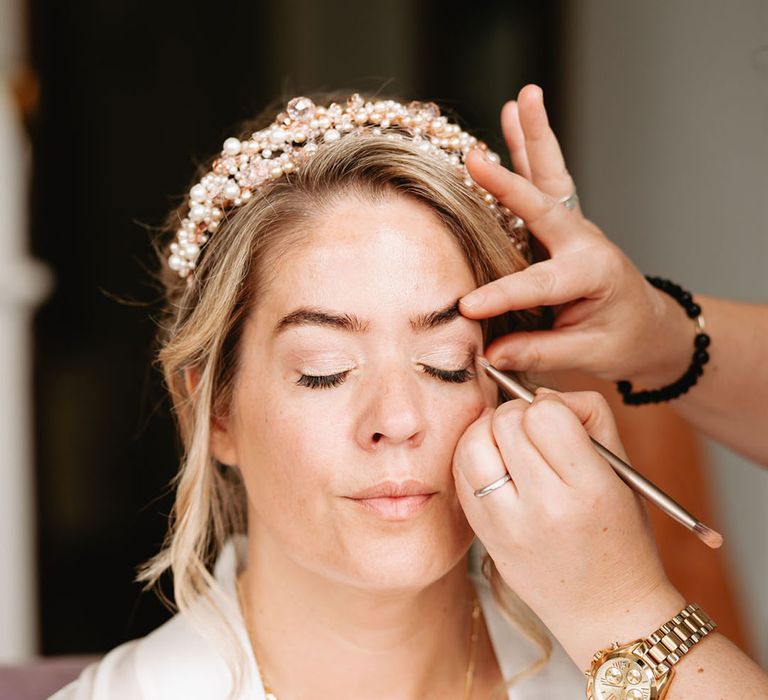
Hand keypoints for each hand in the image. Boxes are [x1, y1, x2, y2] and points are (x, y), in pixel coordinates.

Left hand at [453, 390, 684, 668]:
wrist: (608, 612)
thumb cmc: (622, 536)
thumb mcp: (623, 471)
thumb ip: (588, 416)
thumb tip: (538, 392)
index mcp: (587, 489)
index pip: (545, 413)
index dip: (549, 406)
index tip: (557, 420)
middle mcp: (542, 508)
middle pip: (505, 422)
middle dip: (517, 414)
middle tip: (533, 431)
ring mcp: (505, 525)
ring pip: (472, 443)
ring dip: (488, 432)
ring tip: (509, 445)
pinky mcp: (482, 535)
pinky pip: (461, 473)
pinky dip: (474, 458)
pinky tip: (496, 466)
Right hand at [460, 85, 691, 385]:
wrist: (647, 324)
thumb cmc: (622, 339)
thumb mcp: (589, 355)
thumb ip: (541, 351)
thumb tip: (491, 355)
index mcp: (593, 273)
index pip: (540, 283)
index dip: (502, 295)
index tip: (467, 307)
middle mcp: (583, 241)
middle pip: (546, 202)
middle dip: (509, 182)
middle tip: (476, 159)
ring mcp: (572, 227)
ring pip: (550, 177)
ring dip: (533, 137)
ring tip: (520, 99)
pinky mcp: (561, 225)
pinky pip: (544, 181)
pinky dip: (526, 148)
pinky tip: (510, 116)